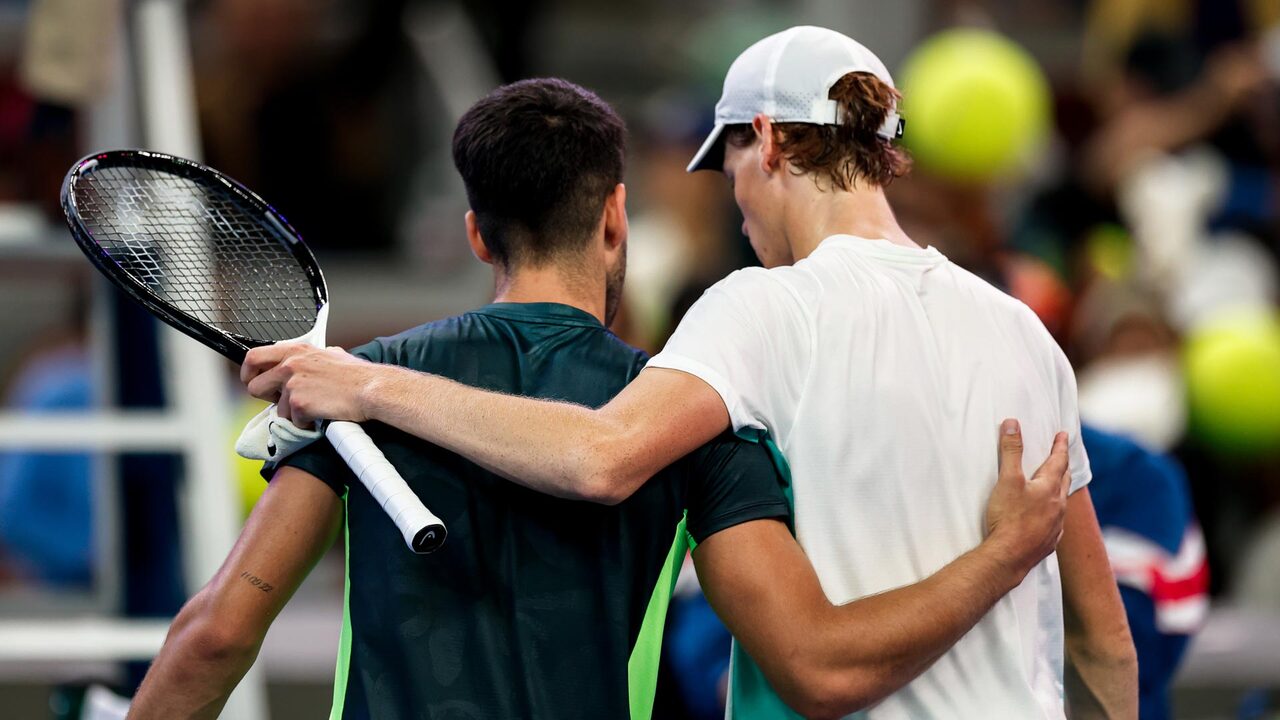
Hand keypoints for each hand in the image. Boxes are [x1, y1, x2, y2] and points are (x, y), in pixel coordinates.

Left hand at [240, 343, 376, 425]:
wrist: (370, 388)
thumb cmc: (356, 375)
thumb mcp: (330, 354)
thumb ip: (310, 358)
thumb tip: (305, 361)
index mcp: (295, 350)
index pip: (253, 357)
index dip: (249, 373)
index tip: (254, 382)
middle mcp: (290, 364)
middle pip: (254, 386)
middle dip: (266, 398)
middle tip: (283, 401)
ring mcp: (292, 383)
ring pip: (276, 410)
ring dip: (293, 414)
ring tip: (314, 408)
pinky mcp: (298, 403)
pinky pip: (293, 421)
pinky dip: (307, 423)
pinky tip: (321, 415)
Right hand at [984, 419, 1069, 578]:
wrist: (1009, 556)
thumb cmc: (1008, 517)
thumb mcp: (1007, 479)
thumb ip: (1011, 451)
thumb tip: (1012, 424)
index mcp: (1049, 487)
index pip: (1058, 460)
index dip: (1060, 446)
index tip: (1064, 435)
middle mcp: (1058, 505)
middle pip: (1064, 480)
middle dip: (1063, 466)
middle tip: (1062, 456)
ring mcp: (1056, 524)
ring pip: (1062, 502)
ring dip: (1060, 489)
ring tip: (1056, 484)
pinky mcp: (1049, 540)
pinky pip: (1057, 522)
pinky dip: (1054, 513)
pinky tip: (1049, 517)